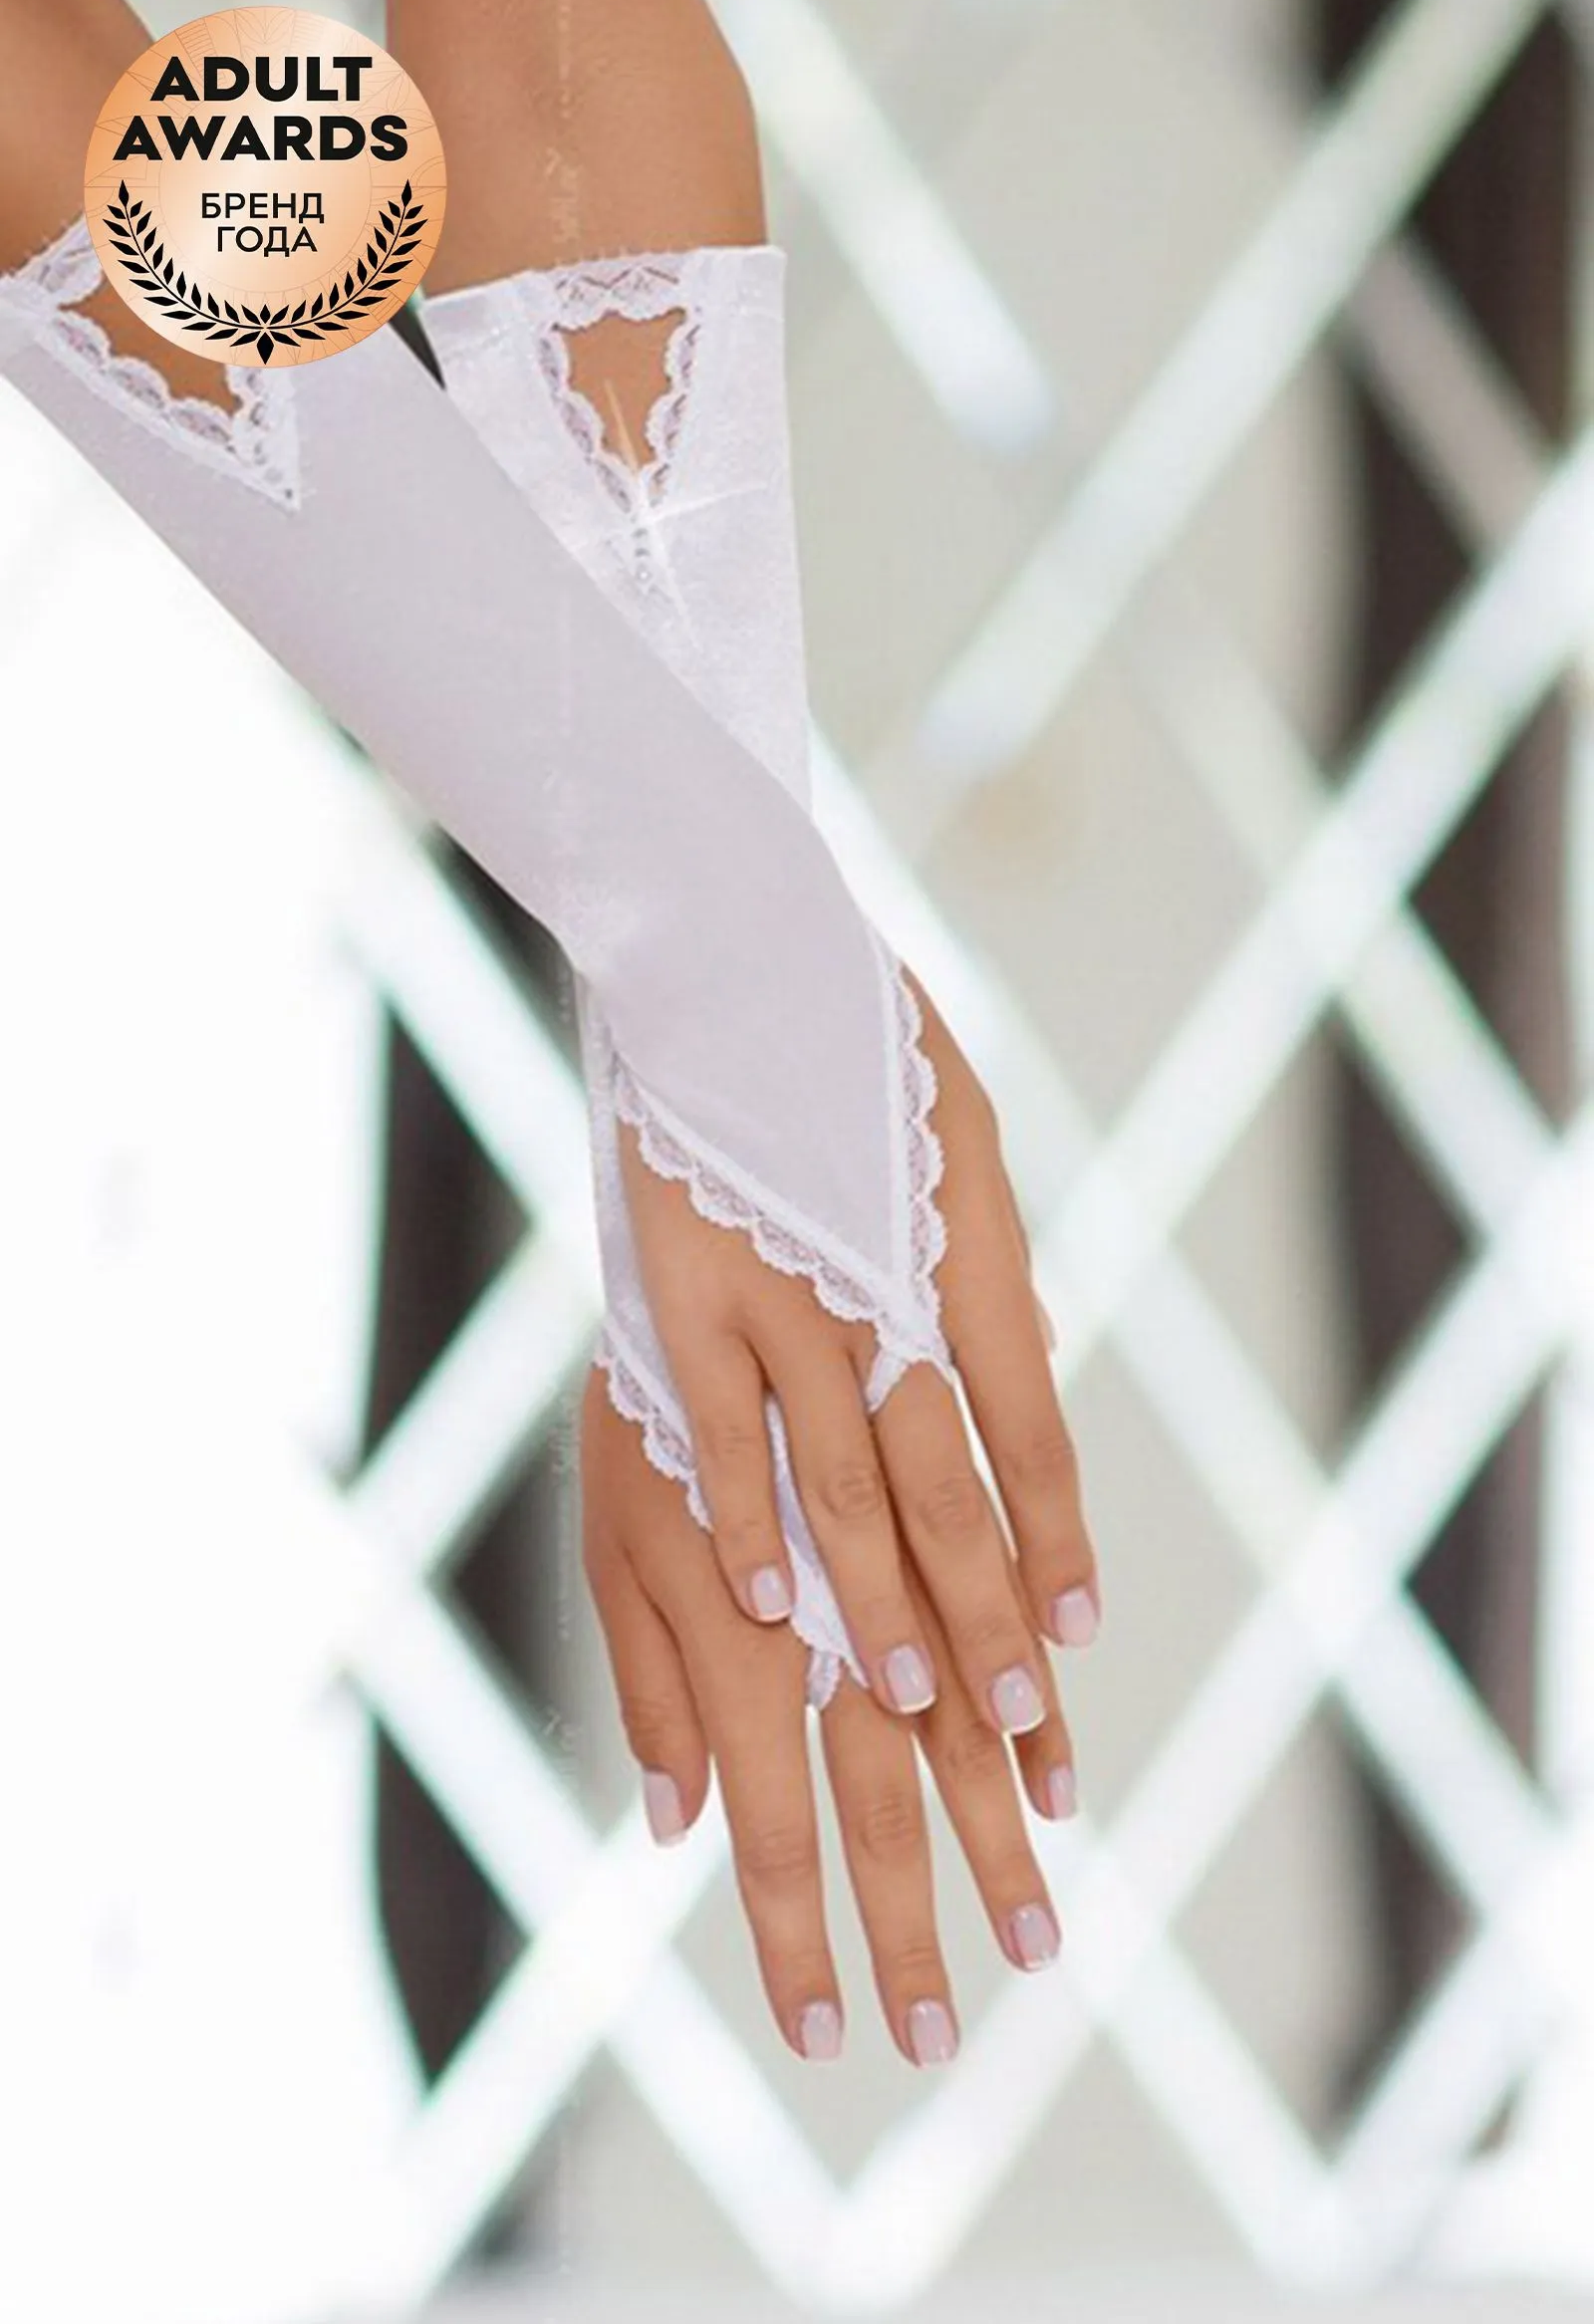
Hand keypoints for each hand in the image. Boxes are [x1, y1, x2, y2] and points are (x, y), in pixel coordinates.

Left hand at [580, 1360, 1075, 2063]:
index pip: (771, 1818)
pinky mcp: (943, 1479)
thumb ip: (654, 1678)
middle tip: (946, 2038)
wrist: (722, 1210)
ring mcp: (891, 1540)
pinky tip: (1057, 1751)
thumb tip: (677, 1825)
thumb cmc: (644, 1395)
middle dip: (908, 1923)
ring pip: (961, 1711)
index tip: (823, 2037)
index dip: (795, 1933)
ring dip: (996, 1827)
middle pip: (878, 1792)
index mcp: (728, 1623)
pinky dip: (1030, 1688)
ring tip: (1036, 1927)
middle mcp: (821, 1598)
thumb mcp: (616, 1536)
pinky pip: (1001, 1600)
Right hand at [617, 964, 1101, 1740]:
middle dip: (989, 1618)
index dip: (1055, 1537)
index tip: (1080, 1636)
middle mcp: (889, 1294)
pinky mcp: (688, 1295)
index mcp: (965, 1254)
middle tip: (1022, 1731)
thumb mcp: (961, 1140)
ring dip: (880, 1603)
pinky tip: (765, 1605)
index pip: (1030, 1427)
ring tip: (913, 1701)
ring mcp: (787, 1299)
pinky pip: (721, 1430)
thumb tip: (1036, 1342)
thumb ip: (985, 1264)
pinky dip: (746, 1519)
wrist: (740, 948)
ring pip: (845, 1479)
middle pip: (950, 1486)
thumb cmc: (862, 1044)